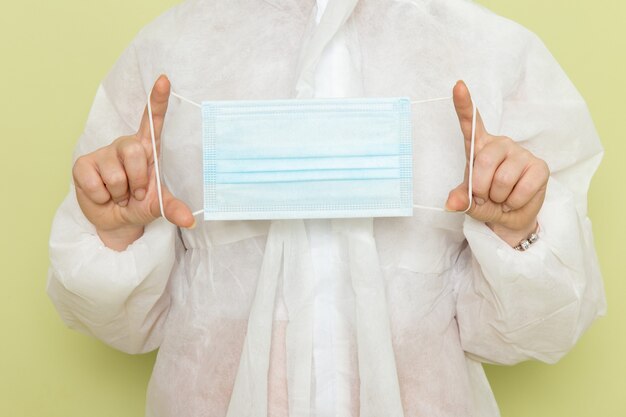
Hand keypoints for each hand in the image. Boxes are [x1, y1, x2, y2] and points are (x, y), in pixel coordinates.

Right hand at [72, 75, 194, 249]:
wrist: (114, 220)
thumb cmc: (138, 204)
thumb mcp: (158, 206)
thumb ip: (173, 208)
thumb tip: (191, 220)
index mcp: (147, 149)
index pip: (153, 120)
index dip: (158, 100)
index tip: (164, 79)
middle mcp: (125, 146)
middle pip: (135, 152)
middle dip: (138, 181)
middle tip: (135, 193)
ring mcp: (103, 153)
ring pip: (116, 174)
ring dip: (120, 193)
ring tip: (119, 195)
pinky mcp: (83, 164)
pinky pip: (95, 182)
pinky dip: (102, 197)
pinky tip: (102, 195)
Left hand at [445, 81, 548, 245]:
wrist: (512, 216)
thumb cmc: (487, 201)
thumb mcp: (469, 202)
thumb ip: (460, 200)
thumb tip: (451, 204)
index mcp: (479, 147)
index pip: (471, 123)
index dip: (464, 104)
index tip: (458, 86)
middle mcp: (500, 144)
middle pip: (485, 161)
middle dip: (481, 188)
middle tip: (486, 196)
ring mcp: (521, 153)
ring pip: (502, 179)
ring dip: (499, 198)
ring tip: (502, 197)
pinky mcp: (540, 166)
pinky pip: (522, 189)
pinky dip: (515, 203)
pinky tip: (516, 200)